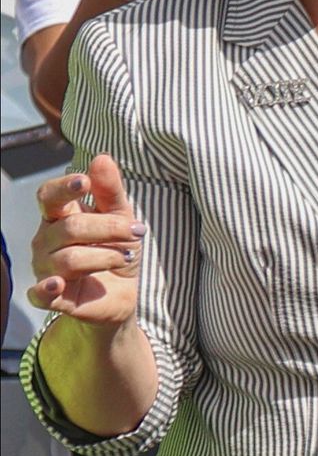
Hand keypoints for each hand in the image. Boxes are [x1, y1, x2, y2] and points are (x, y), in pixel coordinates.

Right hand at [29, 158, 141, 328]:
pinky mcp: (51, 298)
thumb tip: (102, 157)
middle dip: (110, 227)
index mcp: (59, 217)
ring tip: (126, 257)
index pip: (48, 197)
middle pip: (70, 227)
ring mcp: (45, 269)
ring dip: (106, 256)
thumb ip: (110, 190)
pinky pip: (40, 293)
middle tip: (138, 231)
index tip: (84, 182)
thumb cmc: (116, 250)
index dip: (63, 188)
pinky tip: (58, 283)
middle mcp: (46, 241)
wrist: (122, 295)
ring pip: (69, 258)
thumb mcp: (121, 217)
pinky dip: (47, 289)